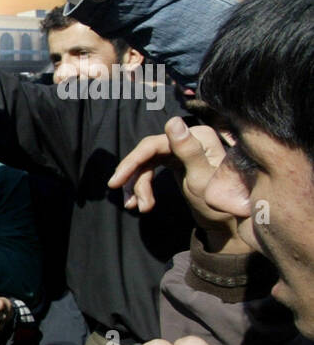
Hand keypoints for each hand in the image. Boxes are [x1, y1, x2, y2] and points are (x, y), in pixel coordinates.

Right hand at [107, 117, 245, 252]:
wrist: (228, 223)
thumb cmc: (220, 204)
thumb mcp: (202, 179)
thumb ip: (188, 150)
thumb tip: (173, 121)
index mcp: (197, 137)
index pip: (154, 144)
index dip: (132, 162)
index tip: (116, 181)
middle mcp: (189, 138)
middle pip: (147, 153)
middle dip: (132, 175)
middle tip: (115, 190)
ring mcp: (181, 149)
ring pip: (146, 163)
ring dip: (138, 186)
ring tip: (138, 207)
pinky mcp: (175, 161)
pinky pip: (150, 170)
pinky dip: (142, 186)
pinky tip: (140, 203)